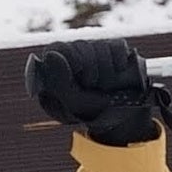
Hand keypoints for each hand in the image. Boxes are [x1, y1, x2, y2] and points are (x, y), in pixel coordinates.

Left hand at [26, 37, 171, 147]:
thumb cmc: (90, 115)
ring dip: (103, 70)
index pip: (58, 49)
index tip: (78, 84)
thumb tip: (48, 54)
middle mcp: (79, 54)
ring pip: (98, 47)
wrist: (122, 123)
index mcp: (62, 65)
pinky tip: (117, 78)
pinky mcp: (118, 51)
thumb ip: (55, 79)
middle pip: (79, 47)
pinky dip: (116, 65)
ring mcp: (99, 50)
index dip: (68, 66)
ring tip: (105, 85)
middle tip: (93, 87)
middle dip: (86, 71)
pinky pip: (115, 48)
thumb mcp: (68, 102)